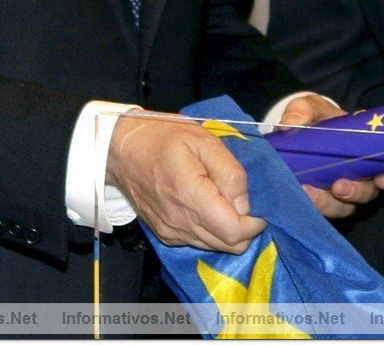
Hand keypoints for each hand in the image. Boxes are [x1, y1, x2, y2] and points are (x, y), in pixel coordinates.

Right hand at [106, 113, 265, 252]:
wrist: (122, 150)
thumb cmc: (164, 138)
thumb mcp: (203, 140)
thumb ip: (229, 172)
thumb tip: (245, 203)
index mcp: (191, 197)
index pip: (234, 232)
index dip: (255, 223)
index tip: (261, 205)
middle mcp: (180, 223)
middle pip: (228, 245)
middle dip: (246, 228)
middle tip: (247, 202)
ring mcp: (171, 232)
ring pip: (215, 247)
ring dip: (229, 230)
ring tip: (228, 202)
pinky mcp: (165, 235)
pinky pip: (199, 242)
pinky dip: (212, 231)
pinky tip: (210, 207)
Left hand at [279, 94, 383, 218]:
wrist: (294, 135)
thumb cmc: (311, 118)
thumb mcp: (306, 107)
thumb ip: (300, 112)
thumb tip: (288, 126)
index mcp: (364, 147)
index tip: (383, 178)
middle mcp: (358, 172)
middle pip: (368, 191)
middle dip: (357, 191)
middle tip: (338, 186)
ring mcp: (342, 189)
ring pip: (348, 206)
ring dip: (332, 203)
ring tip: (311, 194)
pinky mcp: (324, 201)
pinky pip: (325, 211)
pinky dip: (316, 207)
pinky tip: (304, 197)